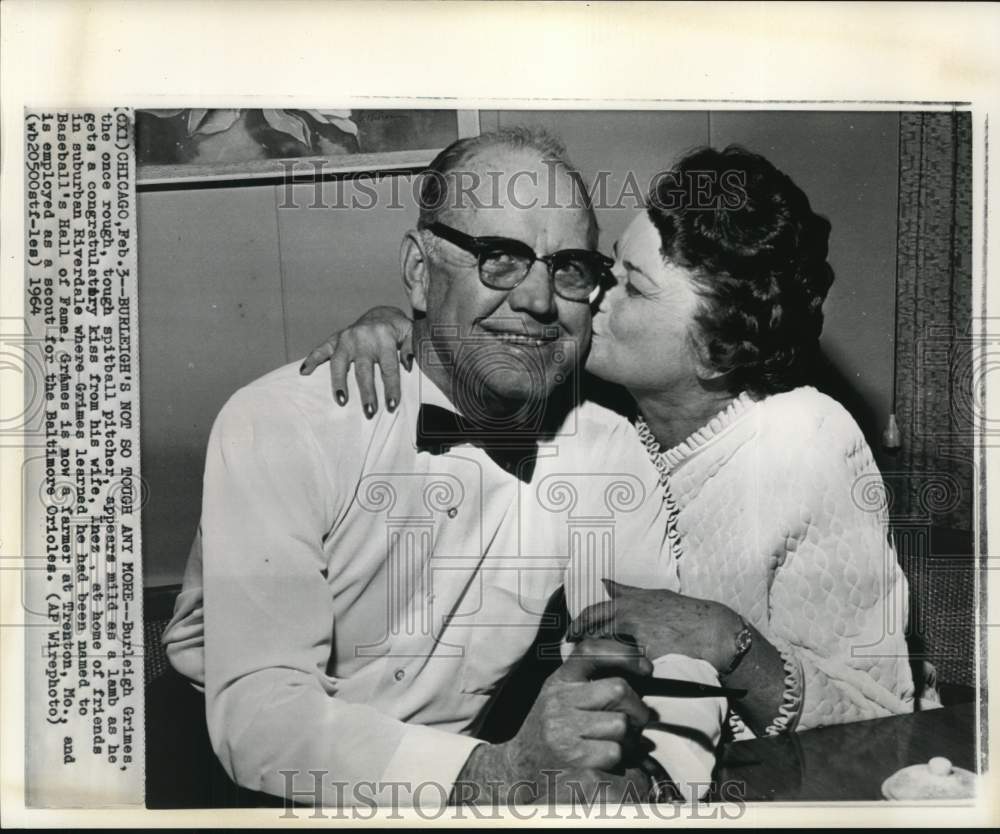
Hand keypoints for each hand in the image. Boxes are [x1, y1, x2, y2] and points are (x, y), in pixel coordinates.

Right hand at [299, 305, 412, 415]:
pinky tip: (304, 372)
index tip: (392, 405)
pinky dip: (311, 359)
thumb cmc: (398, 330)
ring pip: (339, 363)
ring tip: (341, 401)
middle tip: (370, 413)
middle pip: (363, 370)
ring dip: (339, 383)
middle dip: (367, 393)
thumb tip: (407, 365)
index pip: (388, 367)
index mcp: (384, 336)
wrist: (381, 314)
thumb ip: (412, 348)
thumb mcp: (411, 333)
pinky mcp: (335, 338)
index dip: (391, 387)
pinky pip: (321, 349)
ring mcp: (346, 338)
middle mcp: (363, 337)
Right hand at [453, 638, 652, 802]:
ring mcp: (561, 730)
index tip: (646, 668)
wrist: (518, 768)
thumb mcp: (564, 696)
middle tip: (637, 720)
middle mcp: (557, 700)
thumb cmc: (554, 730)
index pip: (590, 650)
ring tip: (617, 743)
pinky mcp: (571, 758)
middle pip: (618, 689)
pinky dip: (620, 759)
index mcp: (559, 679)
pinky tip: (607, 760)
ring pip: (620, 724)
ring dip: (630, 737)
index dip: (623, 654)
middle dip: (637, 707)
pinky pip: (615, 752)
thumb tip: (642, 671)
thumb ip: (592, 680)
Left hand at [567, 580, 743, 673]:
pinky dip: (620, 673)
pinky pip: (626, 667)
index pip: (593, 612)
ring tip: (592, 670)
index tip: (571, 634)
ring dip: (597, 659)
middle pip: (593, 631)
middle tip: (573, 655)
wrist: (714, 630)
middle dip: (580, 643)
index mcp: (630, 602)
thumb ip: (626, 591)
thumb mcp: (654, 595)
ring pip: (606, 649)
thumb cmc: (685, 613)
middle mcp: (630, 616)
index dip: (578, 625)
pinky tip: (618, 681)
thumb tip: (604, 582)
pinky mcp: (648, 655)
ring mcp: (638, 636)